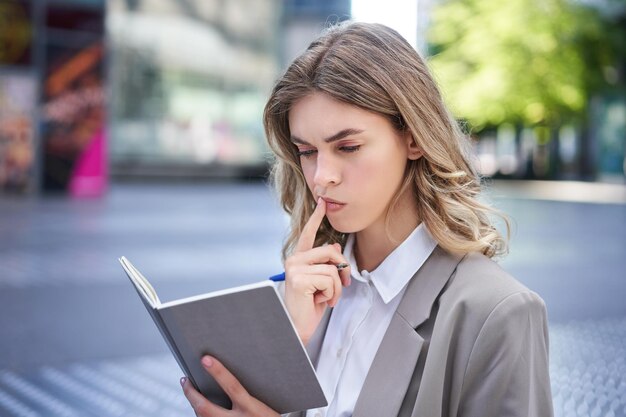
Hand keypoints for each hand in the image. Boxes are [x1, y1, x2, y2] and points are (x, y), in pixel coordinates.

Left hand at [181, 355, 278, 416]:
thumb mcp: (264, 405)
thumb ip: (251, 395)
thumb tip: (232, 378)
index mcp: (252, 409)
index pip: (232, 387)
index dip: (218, 372)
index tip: (206, 359)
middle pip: (206, 408)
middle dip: (190, 394)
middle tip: (184, 380)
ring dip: (194, 404)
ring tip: (189, 390)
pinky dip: (201, 414)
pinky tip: (199, 406)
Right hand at [284, 198, 350, 344]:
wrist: (297, 327)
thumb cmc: (308, 306)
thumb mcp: (322, 283)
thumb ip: (326, 264)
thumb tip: (334, 246)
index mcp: (299, 259)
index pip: (308, 234)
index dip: (316, 217)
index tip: (322, 202)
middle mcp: (294, 260)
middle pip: (330, 252)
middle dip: (343, 269)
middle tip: (343, 285)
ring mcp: (295, 269)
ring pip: (332, 269)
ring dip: (336, 288)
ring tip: (327, 298)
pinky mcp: (299, 279)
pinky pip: (329, 280)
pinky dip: (332, 294)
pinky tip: (322, 301)